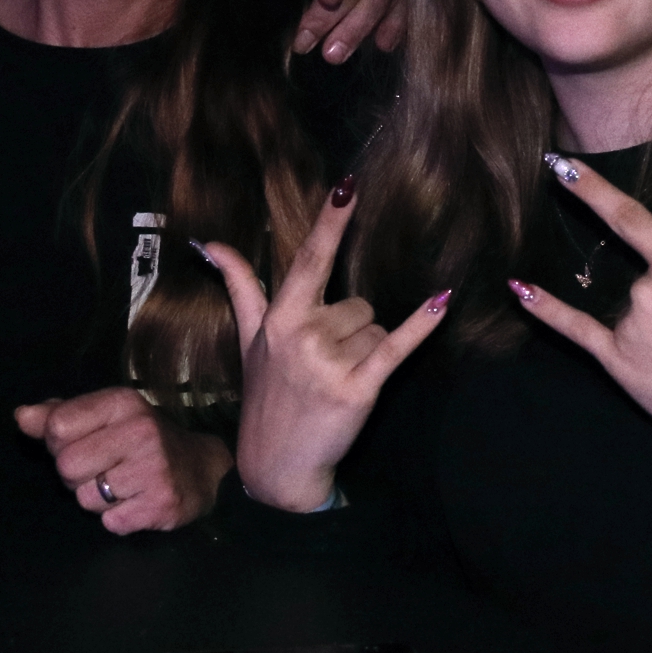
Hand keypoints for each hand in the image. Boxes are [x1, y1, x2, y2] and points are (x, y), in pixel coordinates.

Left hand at [14, 387, 232, 532]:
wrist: (202, 469)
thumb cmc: (142, 441)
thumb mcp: (105, 418)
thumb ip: (60, 416)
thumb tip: (21, 416)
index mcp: (122, 402)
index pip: (58, 426)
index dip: (60, 443)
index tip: (83, 443)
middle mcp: (140, 430)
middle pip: (67, 467)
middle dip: (77, 476)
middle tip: (104, 469)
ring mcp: (153, 468)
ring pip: (85, 499)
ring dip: (97, 500)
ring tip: (123, 485)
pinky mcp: (161, 503)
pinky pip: (110, 522)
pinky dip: (118, 518)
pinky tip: (136, 502)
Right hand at [207, 180, 448, 511]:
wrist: (275, 466)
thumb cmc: (266, 397)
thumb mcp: (249, 340)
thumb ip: (238, 287)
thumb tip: (209, 242)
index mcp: (280, 317)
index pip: (310, 259)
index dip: (330, 222)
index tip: (348, 186)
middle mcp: (303, 335)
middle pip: (358, 304)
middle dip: (351, 330)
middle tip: (325, 366)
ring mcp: (330, 363)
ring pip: (376, 328)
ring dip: (366, 352)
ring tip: (337, 381)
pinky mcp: (358, 389)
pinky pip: (396, 347)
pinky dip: (420, 326)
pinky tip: (442, 302)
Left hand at [512, 156, 651, 524]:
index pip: (629, 217)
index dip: (592, 188)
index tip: (561, 165)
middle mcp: (645, 293)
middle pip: (641, 279)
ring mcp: (626, 328)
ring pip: (628, 310)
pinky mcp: (615, 361)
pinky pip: (575, 330)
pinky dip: (547, 309)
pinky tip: (520, 290)